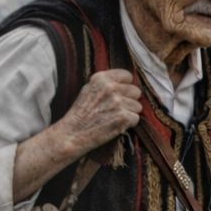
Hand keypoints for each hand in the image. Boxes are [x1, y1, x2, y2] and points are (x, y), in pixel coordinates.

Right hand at [12, 70, 142, 201]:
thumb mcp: (88, 90)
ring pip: (137, 106)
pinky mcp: (123, 117)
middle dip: (130, 101)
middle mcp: (110, 87)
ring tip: (114, 118)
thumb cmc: (80, 114)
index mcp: (101, 78)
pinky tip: (116, 126)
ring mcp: (117, 102)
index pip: (127, 76)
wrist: (72, 134)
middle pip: (135, 91)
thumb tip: (125, 82)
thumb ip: (105, 84)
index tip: (121, 94)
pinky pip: (136, 118)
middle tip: (117, 110)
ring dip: (129, 113)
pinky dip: (129, 124)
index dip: (126, 86)